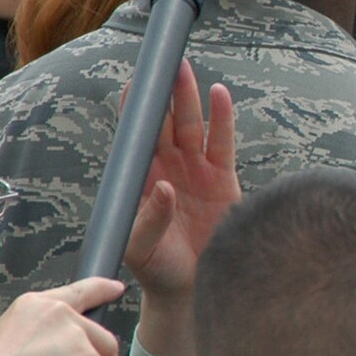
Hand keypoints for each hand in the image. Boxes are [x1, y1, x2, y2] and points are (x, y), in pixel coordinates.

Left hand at [126, 61, 237, 355]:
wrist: (191, 289)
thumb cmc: (156, 269)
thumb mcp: (140, 248)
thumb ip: (150, 220)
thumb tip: (166, 187)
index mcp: (142, 180)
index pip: (136, 138)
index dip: (135, 112)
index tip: (132, 86)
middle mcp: (168, 168)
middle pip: (165, 123)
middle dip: (165, 95)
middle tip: (164, 66)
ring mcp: (196, 171)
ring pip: (192, 125)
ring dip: (189, 97)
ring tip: (185, 69)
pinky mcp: (223, 179)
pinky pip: (222, 142)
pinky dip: (222, 118)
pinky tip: (220, 94)